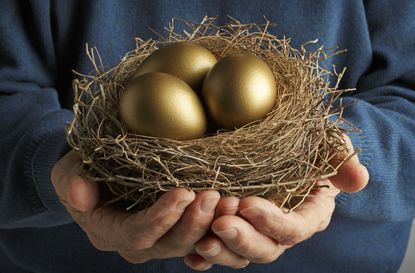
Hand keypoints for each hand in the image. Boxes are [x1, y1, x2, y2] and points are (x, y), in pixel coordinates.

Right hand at [51, 150, 219, 263]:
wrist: (95, 177)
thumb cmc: (82, 171)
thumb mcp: (68, 170)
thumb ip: (71, 181)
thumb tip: (80, 196)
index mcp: (108, 232)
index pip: (137, 234)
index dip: (161, 218)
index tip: (184, 193)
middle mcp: (135, 244)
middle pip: (169, 244)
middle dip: (193, 222)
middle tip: (213, 195)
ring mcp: (157, 240)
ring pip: (188, 244)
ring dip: (209, 225)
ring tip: (228, 200)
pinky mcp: (174, 231)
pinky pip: (198, 238)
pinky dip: (216, 228)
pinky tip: (231, 210)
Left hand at [185, 134, 368, 269]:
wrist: (280, 145)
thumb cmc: (305, 145)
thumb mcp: (326, 145)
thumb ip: (340, 160)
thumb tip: (358, 180)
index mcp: (307, 215)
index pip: (294, 228)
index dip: (273, 222)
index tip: (248, 204)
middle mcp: (280, 230)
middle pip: (266, 249)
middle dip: (243, 240)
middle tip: (220, 223)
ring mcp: (255, 232)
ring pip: (240, 254)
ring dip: (221, 250)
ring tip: (201, 240)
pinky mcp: (233, 229)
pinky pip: (220, 250)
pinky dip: (204, 256)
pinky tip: (190, 255)